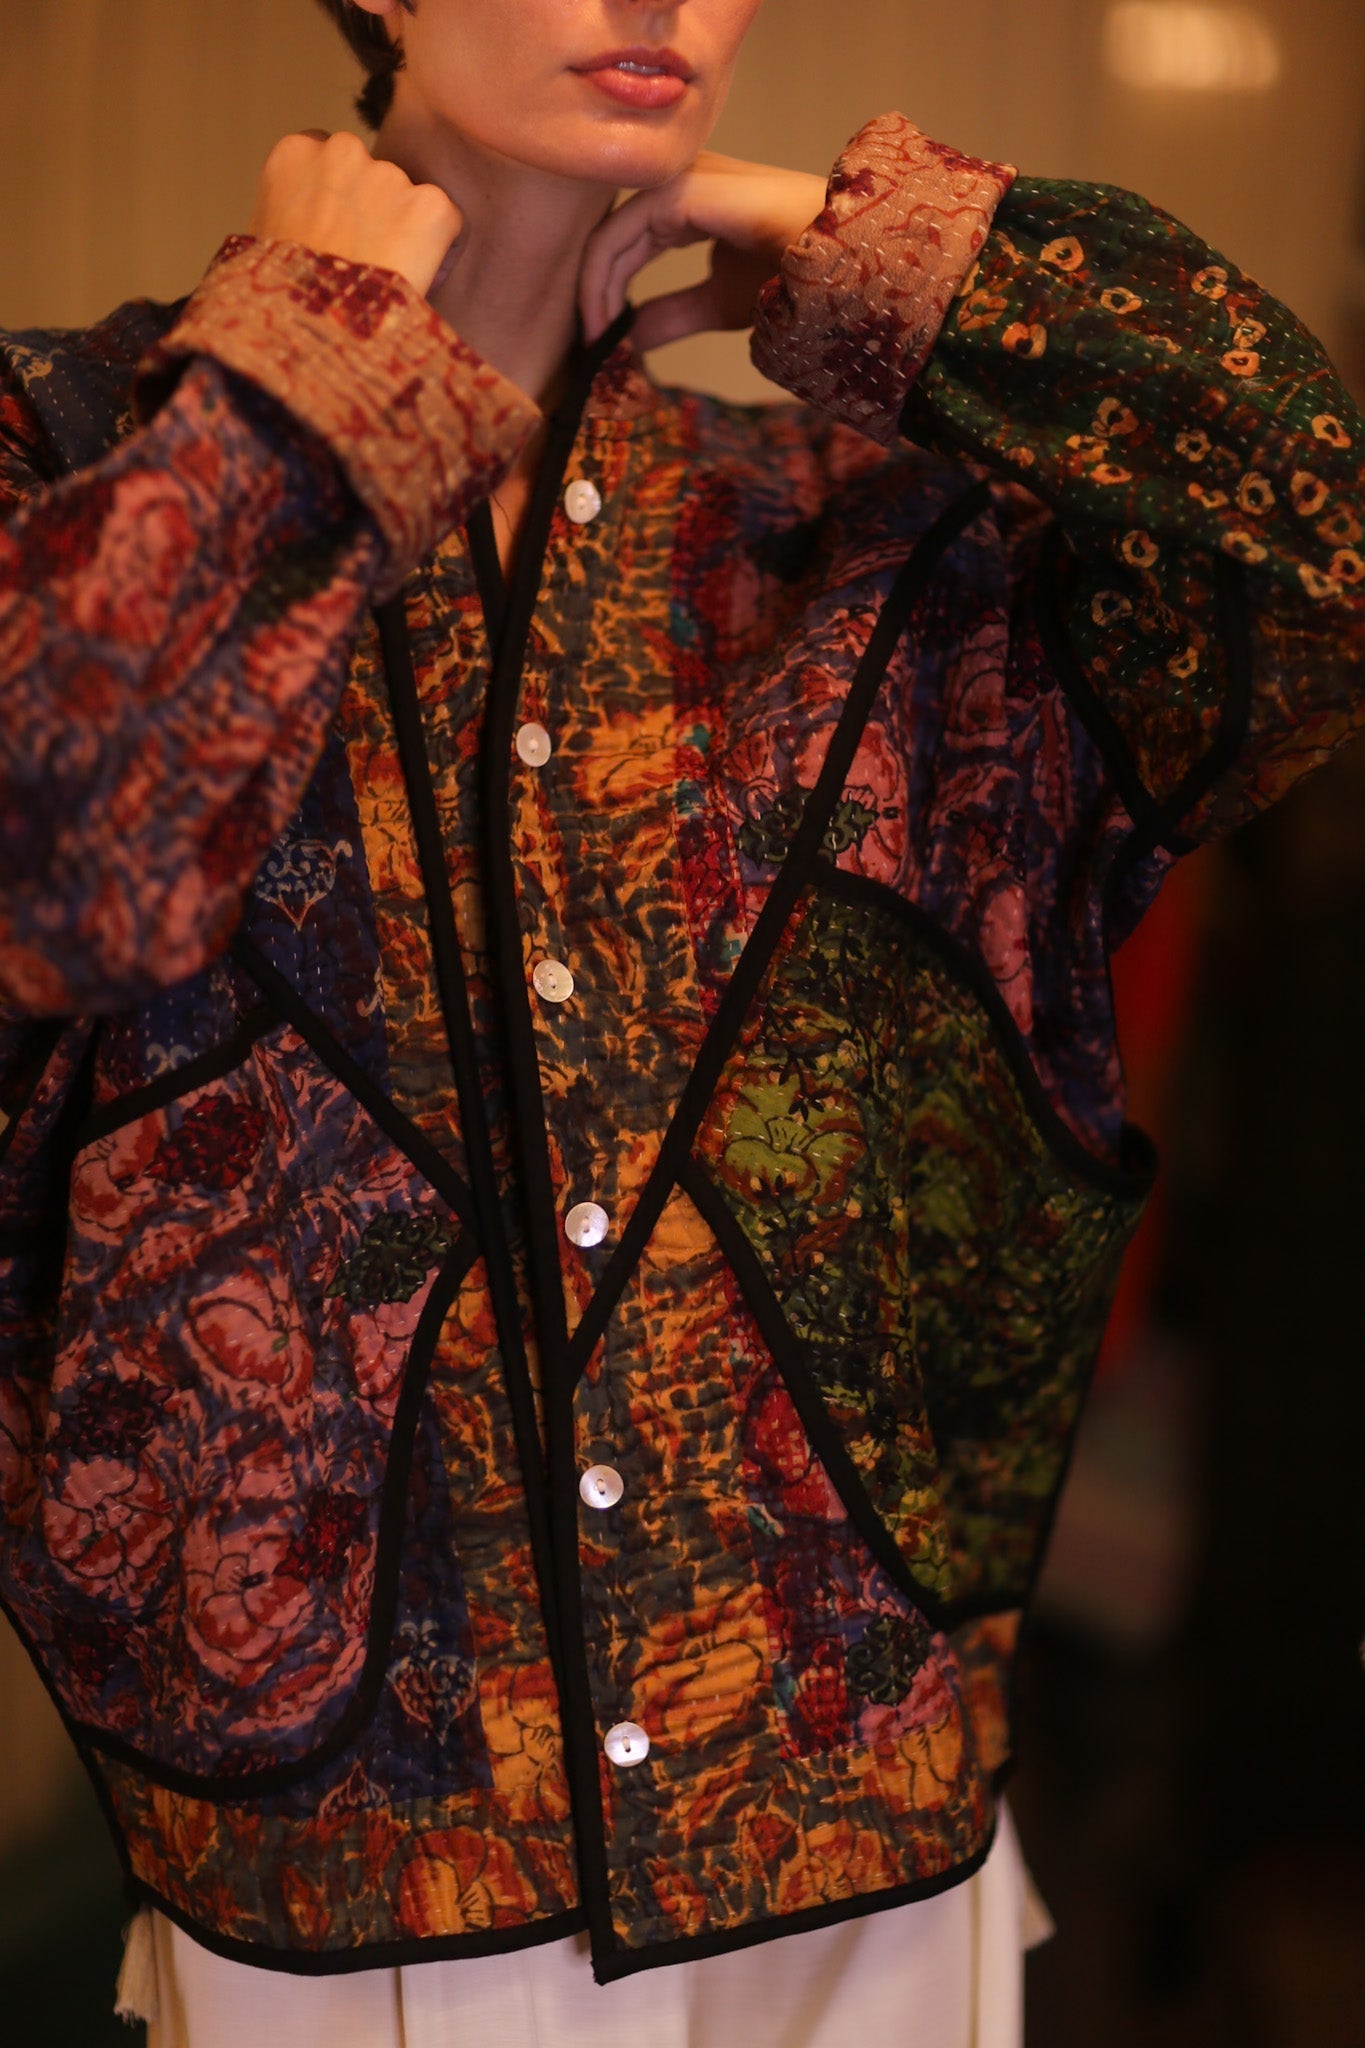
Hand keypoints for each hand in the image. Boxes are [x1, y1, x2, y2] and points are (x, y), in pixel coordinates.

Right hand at [248, 131, 461, 299]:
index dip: (339, 202)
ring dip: (406, 231)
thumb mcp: (263, 240)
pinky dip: (441, 251)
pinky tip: (416, 281)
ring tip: (386, 278)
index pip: (330, 160)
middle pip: (374, 176)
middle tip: (366, 261)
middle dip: (375, 211)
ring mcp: (388, 174)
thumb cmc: (283, 296)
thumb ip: (292, 208)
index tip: (339, 236)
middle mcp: (342, 150)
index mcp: (295, 153)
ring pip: (410, 200)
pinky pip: (446, 224)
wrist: (316, 330)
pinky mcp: (430, 204)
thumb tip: (309, 222)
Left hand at [578, 152, 827, 352]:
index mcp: (690, 203)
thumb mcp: (718, 303)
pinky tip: (604, 323)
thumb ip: (672, 314)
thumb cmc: (793, 276)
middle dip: (594, 295)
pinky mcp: (676, 193)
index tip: (603, 343)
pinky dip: (600, 281)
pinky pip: (617, 237)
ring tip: (596, 342)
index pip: (630, 244)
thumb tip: (629, 338)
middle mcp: (679, 183)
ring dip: (593, 293)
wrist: (835, 265)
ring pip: (609, 238)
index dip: (608, 292)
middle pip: (614, 241)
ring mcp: (677, 181)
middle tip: (589, 349)